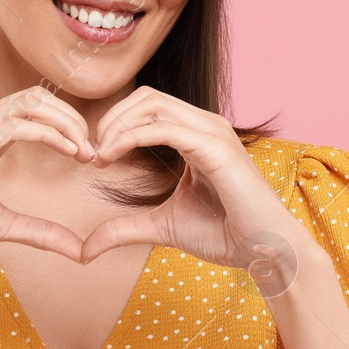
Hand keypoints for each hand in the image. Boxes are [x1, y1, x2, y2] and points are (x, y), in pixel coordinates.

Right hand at [0, 86, 95, 270]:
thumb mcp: (0, 225)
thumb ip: (39, 231)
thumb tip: (80, 251)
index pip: (34, 109)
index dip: (67, 126)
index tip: (89, 156)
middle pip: (37, 98)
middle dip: (73, 119)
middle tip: (95, 152)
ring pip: (30, 104)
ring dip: (66, 124)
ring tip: (85, 151)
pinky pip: (16, 125)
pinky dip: (49, 134)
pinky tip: (69, 151)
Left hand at [81, 87, 307, 293]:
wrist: (264, 252)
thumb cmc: (223, 235)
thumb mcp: (161, 228)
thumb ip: (123, 230)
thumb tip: (84, 252)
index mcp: (197, 134)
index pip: (147, 107)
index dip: (115, 124)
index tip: (96, 158)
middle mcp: (206, 125)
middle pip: (146, 96)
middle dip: (111, 119)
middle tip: (94, 154)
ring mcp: (213, 133)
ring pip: (152, 103)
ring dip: (117, 125)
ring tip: (102, 156)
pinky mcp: (215, 148)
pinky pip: (165, 128)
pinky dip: (131, 136)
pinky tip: (113, 156)